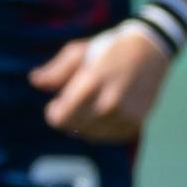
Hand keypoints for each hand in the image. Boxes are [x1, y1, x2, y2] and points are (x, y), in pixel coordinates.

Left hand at [29, 23, 168, 142]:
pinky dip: (101, 129)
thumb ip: (55, 70)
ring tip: (90, 104)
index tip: (57, 102)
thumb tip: (34, 81)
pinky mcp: (136, 123)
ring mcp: (125, 115)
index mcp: (93, 82)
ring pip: (90, 135)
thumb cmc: (109, 48)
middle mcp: (110, 102)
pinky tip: (103, 113)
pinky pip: (108, 138)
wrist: (152, 51)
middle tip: (76, 100)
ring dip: (84, 124)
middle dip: (68, 116)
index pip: (60, 117)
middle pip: (73, 127)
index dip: (53, 112)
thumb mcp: (78, 51)